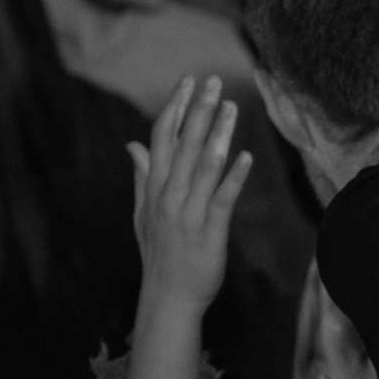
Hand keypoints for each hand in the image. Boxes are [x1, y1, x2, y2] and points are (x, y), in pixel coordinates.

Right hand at [131, 78, 251, 319]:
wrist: (168, 296)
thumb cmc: (160, 253)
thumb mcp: (144, 212)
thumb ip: (142, 175)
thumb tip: (132, 145)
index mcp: (155, 187)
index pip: (162, 138)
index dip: (175, 108)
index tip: (187, 81)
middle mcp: (169, 195)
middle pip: (184, 144)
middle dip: (199, 111)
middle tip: (214, 81)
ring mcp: (188, 213)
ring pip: (204, 166)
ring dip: (218, 135)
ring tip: (231, 107)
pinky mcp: (209, 232)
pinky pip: (222, 200)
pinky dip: (233, 177)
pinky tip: (245, 156)